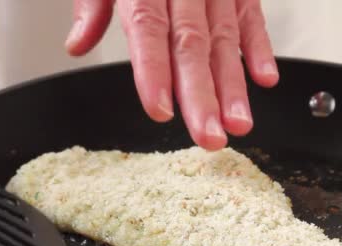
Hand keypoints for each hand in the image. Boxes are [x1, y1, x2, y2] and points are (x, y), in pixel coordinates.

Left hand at [65, 0, 278, 150]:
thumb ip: (92, 4)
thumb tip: (77, 45)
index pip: (148, 30)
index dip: (154, 73)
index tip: (160, 110)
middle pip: (192, 44)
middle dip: (202, 95)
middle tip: (209, 136)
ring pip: (226, 38)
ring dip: (234, 84)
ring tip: (238, 122)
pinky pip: (252, 15)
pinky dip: (260, 47)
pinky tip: (265, 79)